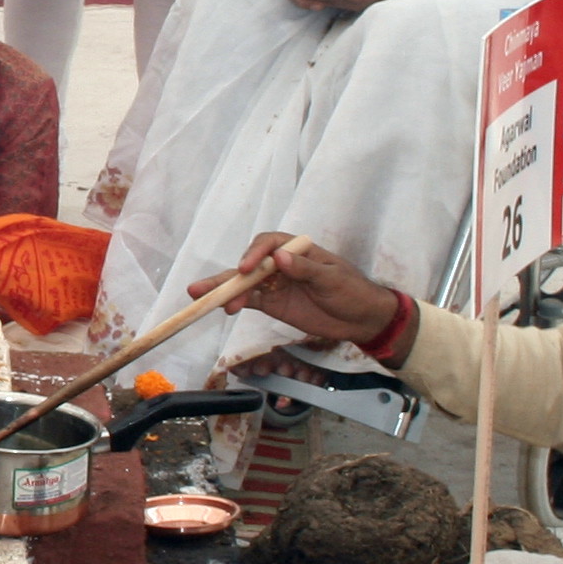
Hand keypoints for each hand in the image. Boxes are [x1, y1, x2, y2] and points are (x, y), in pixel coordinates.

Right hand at [206, 234, 402, 347]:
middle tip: (201, 286)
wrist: (362, 319)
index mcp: (297, 250)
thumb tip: (279, 258)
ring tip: (200, 298)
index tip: (247, 269)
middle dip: (227, 275)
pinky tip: (224, 308)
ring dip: (223, 290)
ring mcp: (275, 284)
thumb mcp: (332, 279)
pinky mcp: (273, 303)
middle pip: (249, 265)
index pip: (269, 244)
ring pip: (243, 284)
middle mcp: (281, 264)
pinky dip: (235, 303)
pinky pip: (250, 301)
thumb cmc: (352, 291)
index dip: (254, 254)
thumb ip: (306, 269)